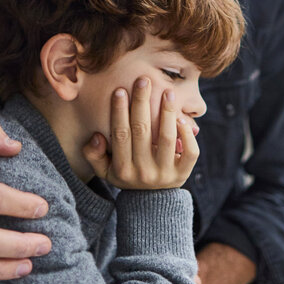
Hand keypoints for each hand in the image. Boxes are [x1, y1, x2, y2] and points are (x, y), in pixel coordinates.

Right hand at [83, 77, 198, 189]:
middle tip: (143, 80)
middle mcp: (143, 172)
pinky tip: (181, 117)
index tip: (120, 90)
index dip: (119, 112)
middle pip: (142, 131)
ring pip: (167, 138)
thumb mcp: (105, 170)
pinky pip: (190, 152)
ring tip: (168, 92)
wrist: (151, 203)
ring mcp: (165, 173)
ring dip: (167, 112)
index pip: (120, 135)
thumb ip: (94, 154)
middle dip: (141, 103)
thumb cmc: (127, 176)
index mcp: (122, 169)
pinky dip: (187, 133)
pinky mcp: (183, 173)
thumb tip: (96, 136)